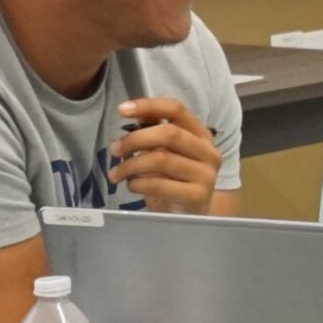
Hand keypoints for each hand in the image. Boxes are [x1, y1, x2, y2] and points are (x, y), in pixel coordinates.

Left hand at [110, 97, 223, 213]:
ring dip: (130, 165)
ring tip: (115, 173)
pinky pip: (159, 184)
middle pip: (169, 133)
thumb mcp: (164, 153)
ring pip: (161, 159)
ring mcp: (206, 175)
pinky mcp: (197, 196)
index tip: (121, 110)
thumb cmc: (173, 181)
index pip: (176, 109)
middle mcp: (208, 152)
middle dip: (135, 139)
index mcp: (201, 135)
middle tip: (114, 149)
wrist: (187, 217)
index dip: (148, 106)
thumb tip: (130, 111)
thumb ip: (153, 132)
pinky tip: (131, 186)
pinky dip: (138, 183)